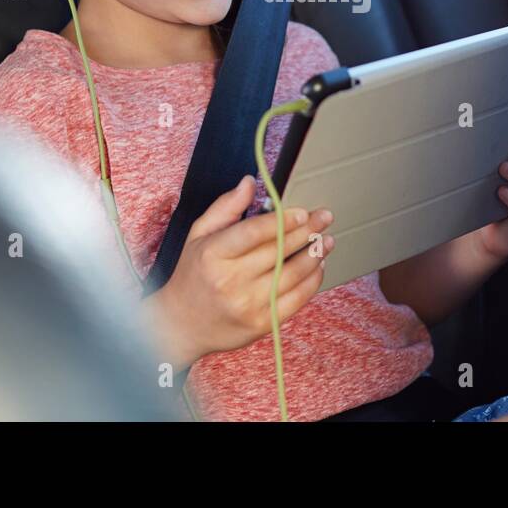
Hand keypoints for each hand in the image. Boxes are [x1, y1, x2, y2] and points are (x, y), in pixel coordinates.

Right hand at [145, 176, 334, 370]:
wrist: (181, 324)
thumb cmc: (193, 274)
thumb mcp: (198, 235)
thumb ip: (225, 207)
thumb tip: (250, 182)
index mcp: (213, 254)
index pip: (253, 233)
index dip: (282, 221)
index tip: (302, 212)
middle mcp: (230, 280)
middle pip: (278, 251)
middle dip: (307, 231)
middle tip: (324, 217)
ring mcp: (247, 304)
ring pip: (293, 274)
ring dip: (315, 255)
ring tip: (326, 241)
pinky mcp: (261, 324)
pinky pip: (296, 299)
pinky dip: (313, 281)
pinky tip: (318, 266)